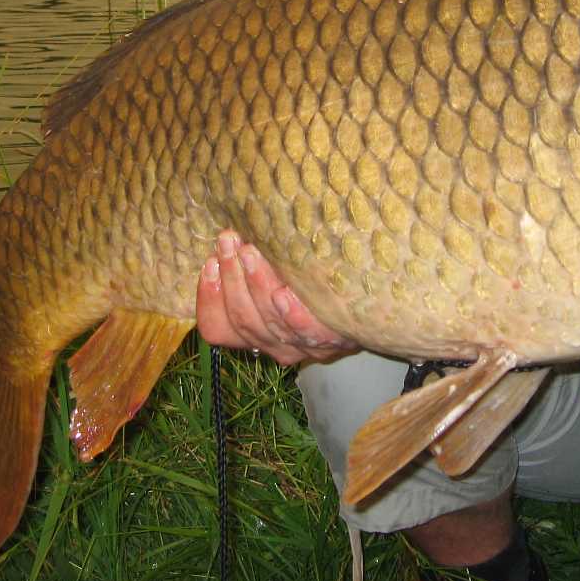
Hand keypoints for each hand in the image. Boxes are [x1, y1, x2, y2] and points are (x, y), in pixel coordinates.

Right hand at [196, 230, 356, 365]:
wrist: (371, 313)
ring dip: (255, 285)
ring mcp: (301, 347)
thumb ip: (255, 266)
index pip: (217, 328)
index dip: (208, 298)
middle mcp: (273, 346)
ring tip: (249, 252)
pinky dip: (292, 314)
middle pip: (242, 319)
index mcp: (254, 334)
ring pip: (268, 323)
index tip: (209, 261)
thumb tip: (232, 234)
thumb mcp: (279, 277)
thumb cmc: (315, 287)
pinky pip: (307, 331)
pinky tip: (284, 293)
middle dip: (231, 277)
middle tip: (228, 242)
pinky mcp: (330, 342)